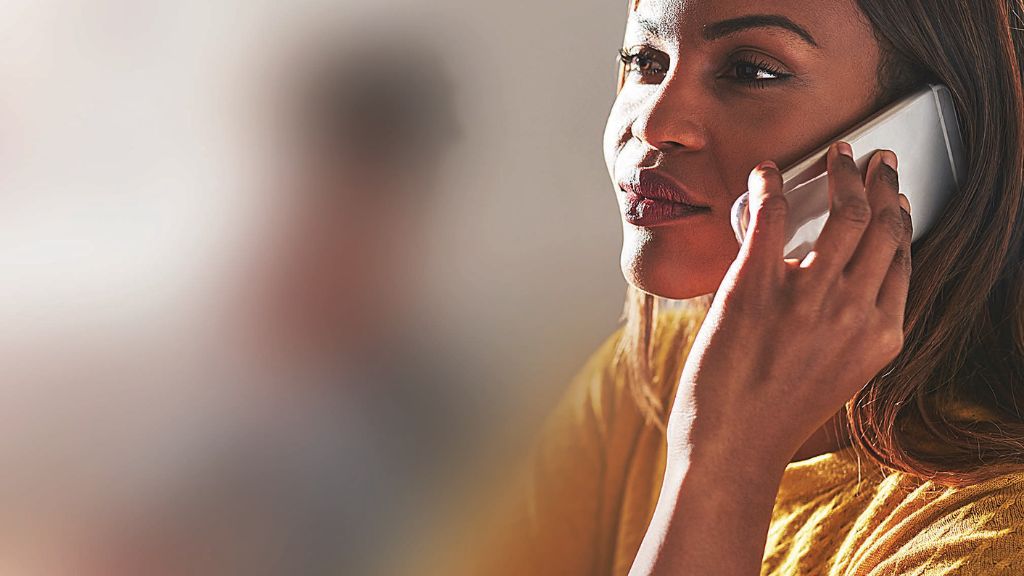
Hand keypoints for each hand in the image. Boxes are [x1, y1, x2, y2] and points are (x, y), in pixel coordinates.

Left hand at [668, 141, 912, 469]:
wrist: (731, 449)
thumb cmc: (777, 415)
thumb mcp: (837, 371)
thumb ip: (847, 324)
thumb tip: (834, 278)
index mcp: (879, 334)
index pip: (902, 257)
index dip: (900, 217)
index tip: (895, 196)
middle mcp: (853, 311)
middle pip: (880, 227)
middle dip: (881, 184)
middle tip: (874, 161)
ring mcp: (805, 299)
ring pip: (842, 215)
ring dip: (841, 174)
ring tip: (837, 156)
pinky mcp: (753, 289)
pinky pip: (771, 218)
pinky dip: (770, 185)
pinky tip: (766, 172)